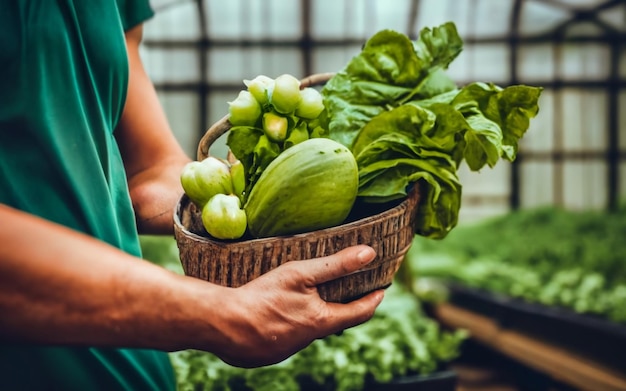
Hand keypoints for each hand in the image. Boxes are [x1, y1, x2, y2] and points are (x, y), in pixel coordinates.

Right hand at [207, 245, 383, 367]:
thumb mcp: (302, 274)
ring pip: (307, 332)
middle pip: (332, 323)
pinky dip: (289, 326)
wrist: (222, 324)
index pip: (358, 313)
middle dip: (341, 308)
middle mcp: (308, 340)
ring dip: (311, 318)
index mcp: (321, 322)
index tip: (381, 292)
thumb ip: (336, 265)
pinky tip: (276, 314)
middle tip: (347, 294)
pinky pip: (285, 339)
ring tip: (307, 300)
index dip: (372, 301)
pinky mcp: (267, 354)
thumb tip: (369, 253)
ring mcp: (286, 350)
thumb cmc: (263, 297)